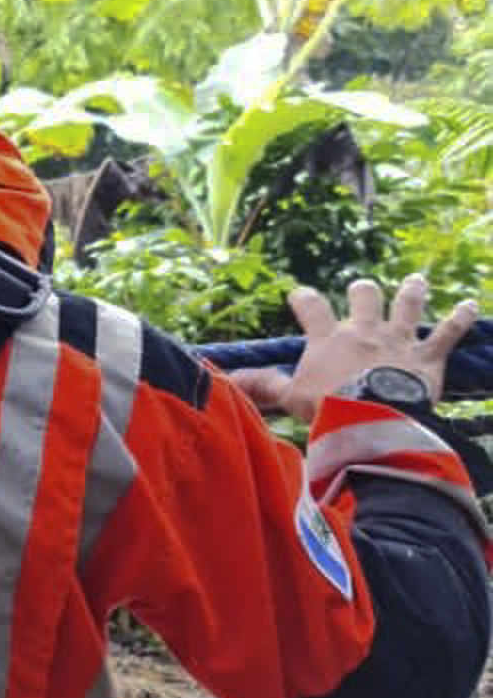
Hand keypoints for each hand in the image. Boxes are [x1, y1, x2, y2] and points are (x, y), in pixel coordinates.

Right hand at [236, 275, 482, 422]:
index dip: (305, 299)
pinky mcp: (427, 356)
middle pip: (365, 298)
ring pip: (408, 306)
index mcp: (329, 339)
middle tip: (363, 289)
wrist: (370, 416)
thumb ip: (264, 385)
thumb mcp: (289, 397)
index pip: (312, 309)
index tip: (299, 295)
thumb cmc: (326, 406)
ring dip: (412, 292)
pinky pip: (449, 332)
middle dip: (364, 292)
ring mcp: (399, 340)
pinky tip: (469, 304)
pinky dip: (461, 318)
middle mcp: (364, 331)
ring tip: (416, 282)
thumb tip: (228, 380)